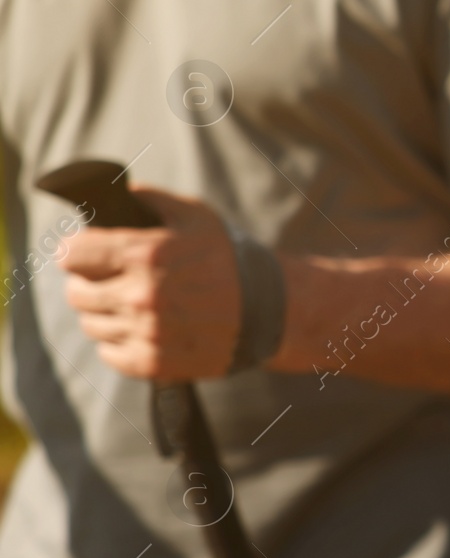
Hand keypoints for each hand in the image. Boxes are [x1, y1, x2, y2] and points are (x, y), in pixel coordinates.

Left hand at [59, 187, 239, 380]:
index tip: (88, 253)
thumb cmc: (227, 258)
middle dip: (90, 283)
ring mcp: (146, 332)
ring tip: (133, 305)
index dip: (78, 251)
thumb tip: (112, 194)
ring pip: (91, 324)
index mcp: (146, 254)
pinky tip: (143, 328)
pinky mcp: (152, 363)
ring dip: (105, 313)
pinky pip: (108, 353)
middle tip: (114, 280)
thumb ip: (148, 199)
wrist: (269, 310)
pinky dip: (119, 341)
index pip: (71, 254)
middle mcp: (141, 296)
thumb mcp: (195, 216)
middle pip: (76, 292)